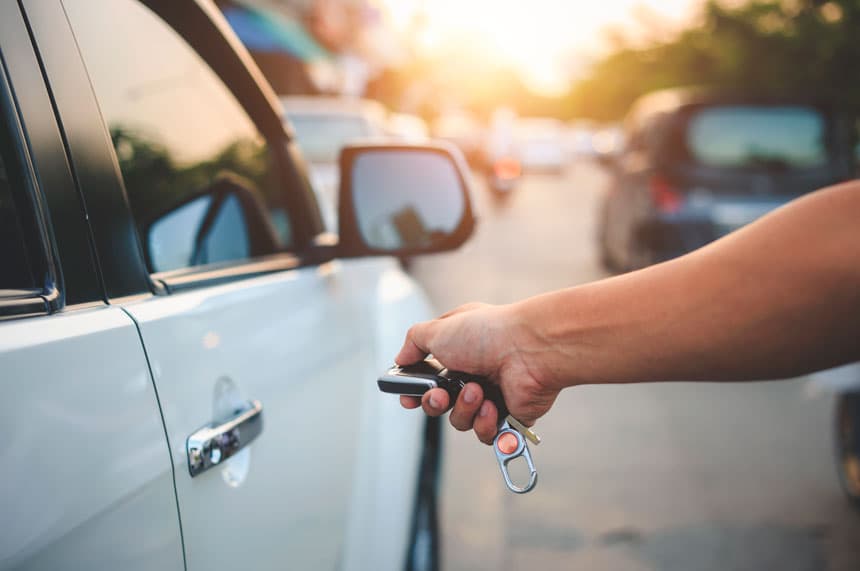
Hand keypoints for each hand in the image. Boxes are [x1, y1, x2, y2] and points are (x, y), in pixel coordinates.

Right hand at [395, 302, 560, 444]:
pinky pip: (486, 434)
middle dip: (435, 404)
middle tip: (440, 397)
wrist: (530, 350)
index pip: (430, 376)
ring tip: (477, 391)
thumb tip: (401, 357)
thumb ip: (414, 342)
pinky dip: (485, 424)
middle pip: (441, 404)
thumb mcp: (438, 329)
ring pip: (461, 421)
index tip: (408, 398)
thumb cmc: (488, 334)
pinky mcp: (509, 415)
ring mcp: (493, 395)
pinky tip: (492, 408)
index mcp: (458, 350)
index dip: (416, 391)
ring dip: (464, 410)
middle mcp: (475, 372)